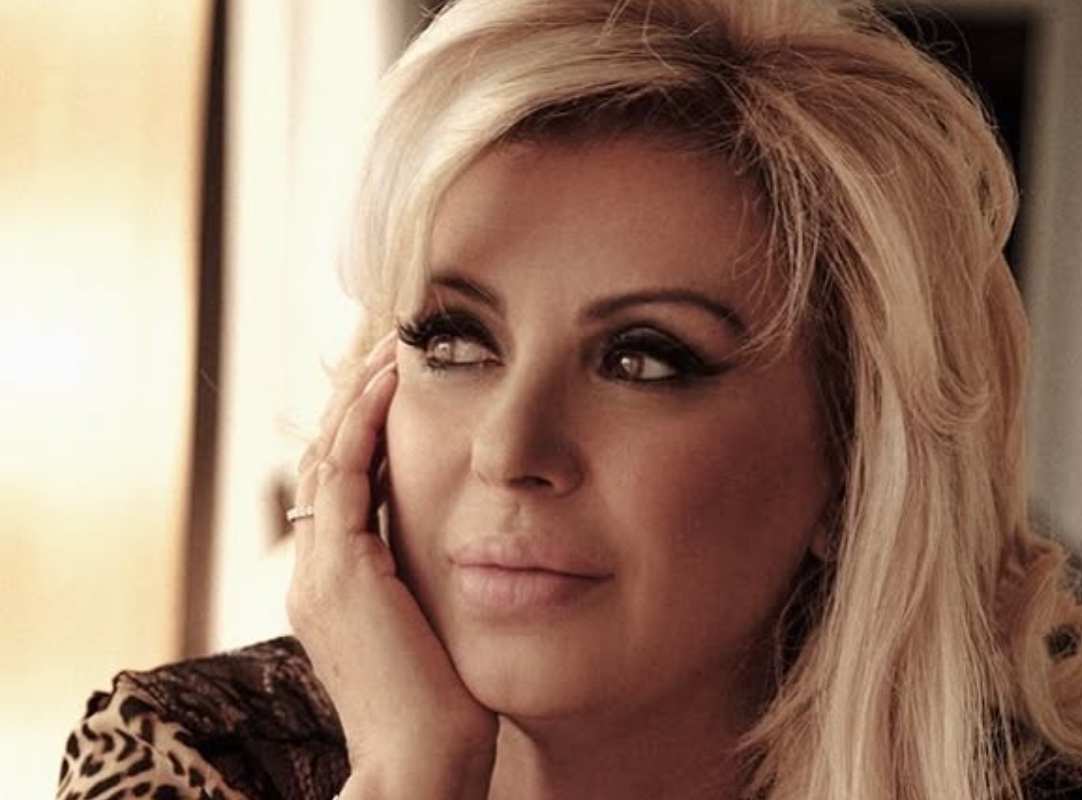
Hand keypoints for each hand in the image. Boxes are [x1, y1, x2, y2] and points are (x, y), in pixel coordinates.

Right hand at [287, 331, 498, 797]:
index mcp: (334, 585)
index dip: (365, 429)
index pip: (342, 485)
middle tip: (391, 344)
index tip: (401, 384)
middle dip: (356, 398)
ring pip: (328, 449)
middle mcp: (314, 568)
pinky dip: (364, 417)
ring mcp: (320, 566)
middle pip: (325, 456)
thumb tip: (472, 553)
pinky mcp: (340, 565)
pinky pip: (345, 467)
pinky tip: (393, 378)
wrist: (421, 765)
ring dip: (359, 391)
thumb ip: (432, 588)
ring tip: (391, 342)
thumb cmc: (444, 710)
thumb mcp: (434, 634)